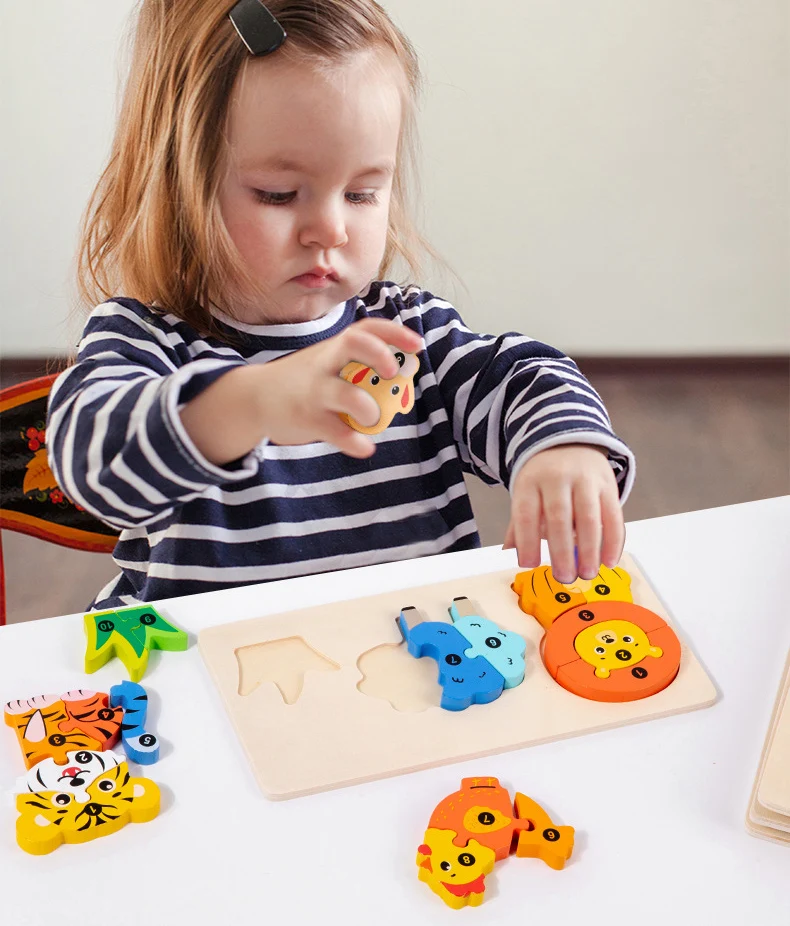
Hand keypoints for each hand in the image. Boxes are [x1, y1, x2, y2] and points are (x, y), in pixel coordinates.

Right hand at [255, 318, 422, 457]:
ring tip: (372, 419)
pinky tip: (364, 447)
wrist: (255, 398)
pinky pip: (336, 431)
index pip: (367, 328)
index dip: (395, 333)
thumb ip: (357, 367)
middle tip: (393, 372)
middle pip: (354, 343)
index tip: (417, 345)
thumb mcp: (327, 363)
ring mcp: (315, 391)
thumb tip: (401, 380)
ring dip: (369, 409)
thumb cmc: (303, 380)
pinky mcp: (307, 419)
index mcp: (335, 347)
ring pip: (348, 394)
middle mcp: (325, 363)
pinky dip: (355, 442)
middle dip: (379, 354)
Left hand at [503, 444, 624, 582]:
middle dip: (561, 551)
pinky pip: (613, 516)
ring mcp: (585, 480)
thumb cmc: (544, 476)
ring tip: (587, 574)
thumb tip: (510, 551)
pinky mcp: (608, 485)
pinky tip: (609, 561)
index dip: (527, 540)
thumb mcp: (526, 492)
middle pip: (559, 517)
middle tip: (564, 577)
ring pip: (589, 517)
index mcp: (531, 481)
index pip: (526, 513)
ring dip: (590, 550)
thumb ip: (519, 523)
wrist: (570, 441)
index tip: (529, 564)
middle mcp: (557, 478)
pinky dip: (613, 541)